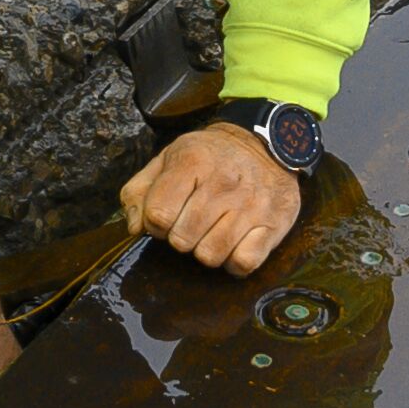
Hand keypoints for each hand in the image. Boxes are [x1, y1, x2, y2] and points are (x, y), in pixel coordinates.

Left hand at [120, 122, 305, 272]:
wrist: (265, 144)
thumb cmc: (209, 157)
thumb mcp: (169, 158)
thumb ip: (140, 190)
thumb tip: (135, 228)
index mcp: (193, 162)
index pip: (158, 214)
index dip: (155, 222)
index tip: (166, 215)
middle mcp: (224, 183)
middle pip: (182, 239)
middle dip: (180, 236)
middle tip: (190, 222)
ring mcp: (252, 205)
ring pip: (211, 255)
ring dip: (205, 249)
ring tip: (211, 231)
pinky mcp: (273, 224)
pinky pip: (243, 263)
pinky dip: (234, 261)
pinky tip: (233, 244)